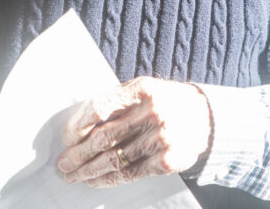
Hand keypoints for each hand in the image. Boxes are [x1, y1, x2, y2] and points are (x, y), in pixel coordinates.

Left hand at [57, 76, 211, 187]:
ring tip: (74, 175)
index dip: (78, 126)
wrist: (207, 117)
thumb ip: (117, 103)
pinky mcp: (169, 161)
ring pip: (115, 159)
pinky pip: (131, 174)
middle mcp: (153, 112)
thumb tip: (78, 127)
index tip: (67, 138)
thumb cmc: (165, 101)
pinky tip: (95, 181)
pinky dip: (109, 180)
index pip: (99, 108)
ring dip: (89, 170)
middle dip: (79, 154)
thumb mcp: (144, 90)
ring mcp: (162, 137)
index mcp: (142, 89)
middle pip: (104, 138)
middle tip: (63, 164)